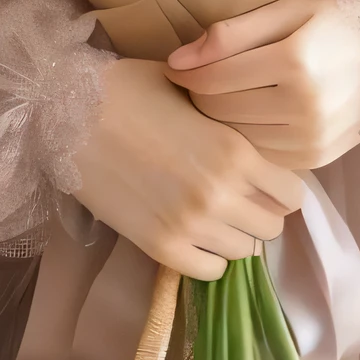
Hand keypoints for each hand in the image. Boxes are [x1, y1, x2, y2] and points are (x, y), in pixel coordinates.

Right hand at [71, 57, 304, 281]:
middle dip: (262, 212)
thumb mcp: (192, 89)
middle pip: (271, 227)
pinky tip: (195, 233)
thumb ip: (228, 113)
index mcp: (235, 150)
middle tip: (242, 197)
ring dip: (235, 235)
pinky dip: (209, 256)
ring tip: (215, 214)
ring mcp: (190, 225)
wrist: (68, 115)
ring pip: (243, 252)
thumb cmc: (130, 89)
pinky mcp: (159, 247)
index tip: (268, 179)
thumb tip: (254, 125)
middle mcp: (221, 194)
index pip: (291, 193)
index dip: (282, 186)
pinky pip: (208, 271)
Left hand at [165, 0, 359, 171]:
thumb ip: (231, 34)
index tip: (175, 65)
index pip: (215, 78)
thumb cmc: (336, 21)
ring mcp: (312, 138)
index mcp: (295, 61)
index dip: (187, 71)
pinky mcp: (316, 158)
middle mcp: (304, 105)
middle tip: (195, 80)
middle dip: (200, 95)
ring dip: (219, 119)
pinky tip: (247, 116)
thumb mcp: (287, 10)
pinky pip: (261, 154)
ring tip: (218, 97)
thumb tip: (177, 60)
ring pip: (236, 137)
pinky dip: (246, 137)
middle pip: (221, 109)